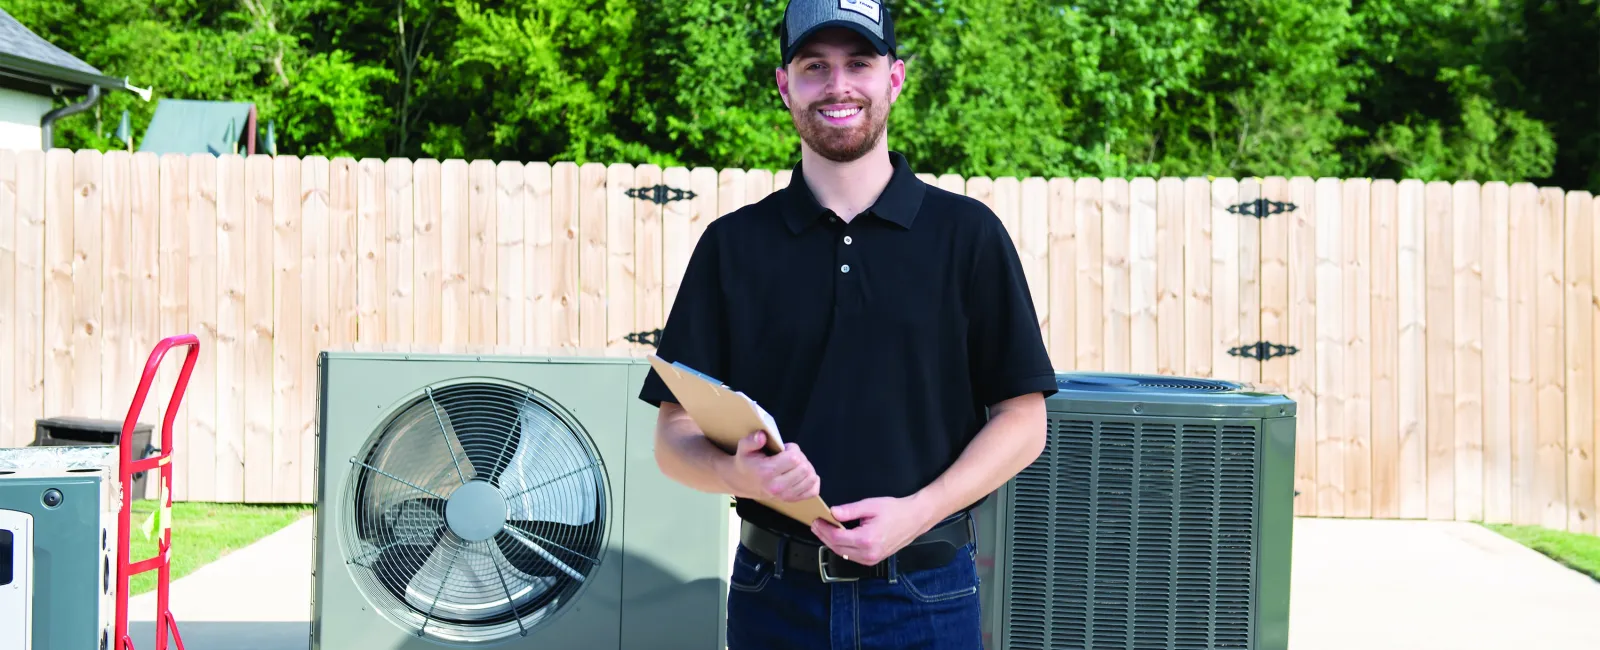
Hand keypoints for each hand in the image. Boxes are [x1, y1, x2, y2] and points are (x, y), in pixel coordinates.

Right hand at [717, 431, 820, 502]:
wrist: (742, 482)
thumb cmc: (747, 462)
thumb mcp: (744, 447)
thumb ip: (752, 440)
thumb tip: (762, 436)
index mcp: (767, 472)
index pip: (794, 459)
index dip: (793, 449)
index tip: (784, 449)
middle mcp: (777, 487)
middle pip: (804, 468)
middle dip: (800, 458)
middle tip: (789, 456)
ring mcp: (786, 496)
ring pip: (811, 478)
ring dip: (806, 468)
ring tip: (794, 465)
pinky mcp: (792, 500)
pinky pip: (813, 491)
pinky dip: (812, 481)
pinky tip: (802, 475)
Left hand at [810, 495, 937, 566]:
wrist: (914, 519)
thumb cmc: (895, 511)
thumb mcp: (871, 506)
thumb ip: (850, 510)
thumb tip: (832, 513)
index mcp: (866, 540)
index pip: (836, 538)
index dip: (823, 529)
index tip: (817, 520)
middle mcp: (868, 554)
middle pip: (836, 548)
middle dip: (824, 536)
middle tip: (816, 524)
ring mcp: (871, 560)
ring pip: (842, 554)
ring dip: (831, 542)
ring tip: (824, 530)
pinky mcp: (873, 560)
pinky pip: (851, 556)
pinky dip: (842, 547)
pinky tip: (838, 537)